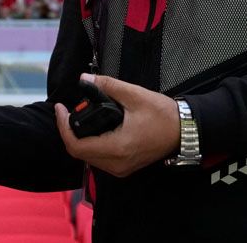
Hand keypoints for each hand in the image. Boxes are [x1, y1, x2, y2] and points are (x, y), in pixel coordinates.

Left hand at [54, 74, 180, 177]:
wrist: (186, 131)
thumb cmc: (162, 114)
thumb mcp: (134, 95)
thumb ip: (107, 85)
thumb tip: (85, 78)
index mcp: (117, 147)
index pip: (76, 146)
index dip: (63, 127)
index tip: (60, 108)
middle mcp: (116, 163)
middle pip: (79, 152)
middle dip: (69, 131)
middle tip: (68, 111)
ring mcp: (121, 168)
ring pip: (88, 157)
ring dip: (79, 139)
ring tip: (78, 117)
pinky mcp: (125, 167)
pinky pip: (99, 159)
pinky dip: (91, 144)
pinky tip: (92, 128)